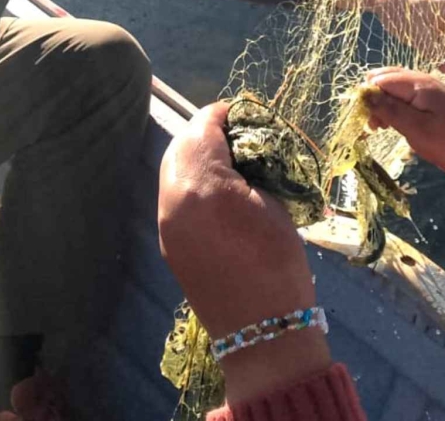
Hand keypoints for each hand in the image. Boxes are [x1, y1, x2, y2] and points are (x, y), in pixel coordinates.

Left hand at [158, 104, 331, 400]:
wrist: (261, 328)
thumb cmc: (278, 260)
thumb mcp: (273, 201)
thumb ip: (251, 165)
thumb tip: (244, 144)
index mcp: (202, 183)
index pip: (204, 126)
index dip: (226, 115)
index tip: (248, 116)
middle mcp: (172, 199)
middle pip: (181, 145)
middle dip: (207, 134)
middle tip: (240, 135)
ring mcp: (165, 223)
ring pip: (172, 170)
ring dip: (197, 158)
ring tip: (231, 164)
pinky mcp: (167, 242)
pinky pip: (173, 197)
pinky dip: (192, 185)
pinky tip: (219, 194)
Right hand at [362, 68, 444, 180]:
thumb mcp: (415, 128)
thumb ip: (389, 109)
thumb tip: (363, 94)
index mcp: (418, 84)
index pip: (381, 79)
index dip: (368, 96)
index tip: (366, 120)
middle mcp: (422, 81)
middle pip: (386, 79)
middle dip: (374, 98)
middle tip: (374, 124)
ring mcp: (427, 90)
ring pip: (394, 89)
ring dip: (383, 105)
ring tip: (382, 127)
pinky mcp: (430, 101)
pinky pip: (404, 97)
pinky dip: (395, 108)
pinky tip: (393, 124)